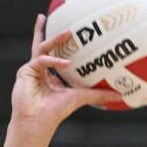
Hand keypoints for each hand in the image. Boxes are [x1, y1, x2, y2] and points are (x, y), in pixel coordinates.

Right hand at [10, 16, 121, 137]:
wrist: (37, 121)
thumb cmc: (55, 112)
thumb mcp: (81, 98)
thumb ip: (98, 95)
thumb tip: (120, 95)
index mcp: (51, 76)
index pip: (56, 56)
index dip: (62, 46)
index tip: (72, 35)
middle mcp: (41, 71)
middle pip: (46, 46)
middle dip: (54, 34)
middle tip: (70, 26)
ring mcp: (32, 69)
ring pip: (43, 48)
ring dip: (55, 39)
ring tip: (68, 33)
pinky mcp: (26, 70)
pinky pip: (42, 60)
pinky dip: (55, 61)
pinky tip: (67, 63)